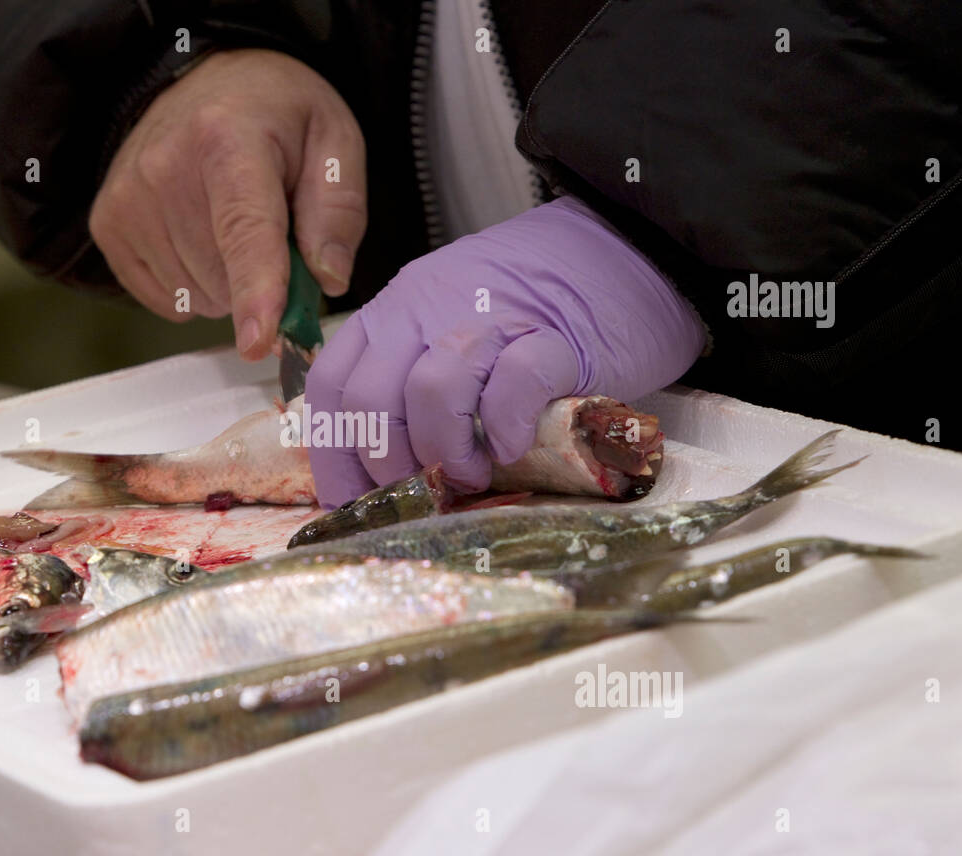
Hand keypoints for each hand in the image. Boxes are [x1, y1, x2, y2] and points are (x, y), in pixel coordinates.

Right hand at [89, 48, 366, 358]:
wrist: (209, 81)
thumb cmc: (278, 117)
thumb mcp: (333, 143)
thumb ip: (338, 212)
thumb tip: (329, 279)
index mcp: (229, 139)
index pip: (244, 231)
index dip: (255, 291)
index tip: (258, 341)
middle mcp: (165, 166)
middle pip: (223, 278)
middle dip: (261, 281)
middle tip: (273, 232)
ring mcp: (128, 197)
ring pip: (196, 296)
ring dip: (227, 283)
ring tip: (232, 225)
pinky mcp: (108, 223)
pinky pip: (165, 299)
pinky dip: (194, 287)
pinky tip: (202, 242)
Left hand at [304, 197, 706, 507]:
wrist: (629, 249)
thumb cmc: (536, 305)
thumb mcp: (452, 331)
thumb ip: (412, 383)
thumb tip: (386, 474)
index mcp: (395, 309)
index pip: (332, 385)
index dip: (336, 455)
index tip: (357, 499)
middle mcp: (427, 306)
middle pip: (369, 397)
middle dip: (388, 464)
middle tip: (424, 489)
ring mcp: (490, 316)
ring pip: (430, 393)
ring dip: (444, 453)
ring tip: (471, 475)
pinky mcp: (555, 336)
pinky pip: (512, 385)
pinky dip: (504, 428)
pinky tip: (513, 447)